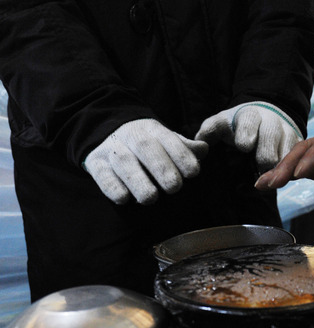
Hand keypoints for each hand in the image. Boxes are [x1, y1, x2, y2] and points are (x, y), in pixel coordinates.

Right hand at [83, 118, 208, 203]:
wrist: (107, 134)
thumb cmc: (147, 146)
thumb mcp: (166, 142)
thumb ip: (184, 148)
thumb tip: (203, 149)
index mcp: (152, 129)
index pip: (167, 138)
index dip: (181, 154)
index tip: (193, 172)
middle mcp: (130, 136)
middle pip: (145, 147)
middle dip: (161, 167)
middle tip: (174, 187)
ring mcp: (111, 149)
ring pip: (123, 161)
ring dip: (137, 180)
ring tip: (150, 198)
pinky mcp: (95, 163)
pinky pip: (101, 174)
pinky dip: (111, 187)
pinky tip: (123, 198)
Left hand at [195, 102, 302, 170]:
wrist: (267, 116)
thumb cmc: (238, 125)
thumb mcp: (222, 123)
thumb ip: (209, 131)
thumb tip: (198, 143)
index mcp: (249, 115)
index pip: (248, 121)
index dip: (247, 132)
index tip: (244, 145)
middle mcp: (270, 121)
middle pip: (271, 135)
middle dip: (266, 152)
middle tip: (262, 165)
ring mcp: (286, 132)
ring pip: (288, 148)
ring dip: (281, 165)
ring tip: (273, 180)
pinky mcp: (297, 144)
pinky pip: (298, 158)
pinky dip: (292, 169)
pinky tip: (284, 180)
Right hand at [255, 119, 313, 189]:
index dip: (313, 158)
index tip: (300, 173)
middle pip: (306, 148)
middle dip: (288, 165)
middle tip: (273, 182)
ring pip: (299, 156)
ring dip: (280, 171)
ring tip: (263, 185)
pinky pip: (298, 166)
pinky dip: (282, 175)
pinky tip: (266, 184)